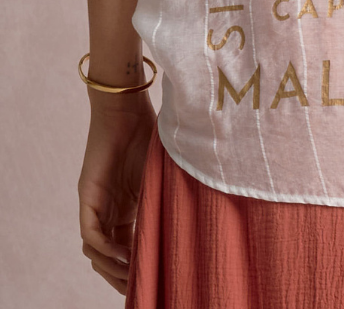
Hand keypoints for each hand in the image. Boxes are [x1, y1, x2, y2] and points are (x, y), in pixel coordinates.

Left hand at [78, 91, 156, 294]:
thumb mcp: (164, 171)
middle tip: (144, 287)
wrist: (128, 106)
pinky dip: (105, 250)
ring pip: (96, 251)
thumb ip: (172, 191)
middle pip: (109, 255)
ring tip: (134, 277)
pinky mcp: (88, 196)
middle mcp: (108, 208)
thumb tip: (205, 205)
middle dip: (124, 276)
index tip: (156, 279)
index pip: (126, 246)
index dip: (138, 265)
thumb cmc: (149, 130)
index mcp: (126, 205)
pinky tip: (124, 258)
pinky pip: (91, 234)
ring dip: (113, 269)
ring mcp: (96, 203)